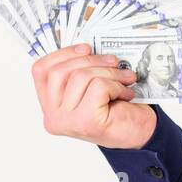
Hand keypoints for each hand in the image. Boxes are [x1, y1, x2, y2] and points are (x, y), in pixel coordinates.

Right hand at [33, 43, 157, 149]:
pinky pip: (98, 86)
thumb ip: (79, 72)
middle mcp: (52, 117)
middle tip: (114, 62)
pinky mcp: (84, 122)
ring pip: (80, 76)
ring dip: (109, 73)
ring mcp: (66, 122)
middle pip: (60, 71)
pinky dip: (117, 85)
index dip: (63, 53)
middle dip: (91, 61)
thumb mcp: (92, 88)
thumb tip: (83, 48)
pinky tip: (126, 94)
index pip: (41, 71)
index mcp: (50, 106)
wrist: (141, 134)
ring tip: (125, 79)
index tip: (86, 48)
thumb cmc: (118, 110)